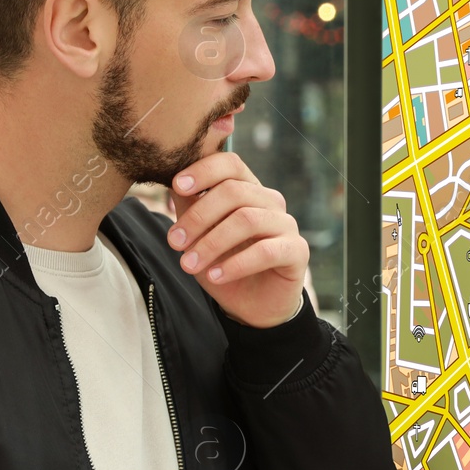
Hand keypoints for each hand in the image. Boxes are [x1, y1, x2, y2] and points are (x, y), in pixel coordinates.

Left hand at [166, 152, 307, 327]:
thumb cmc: (225, 263)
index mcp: (248, 189)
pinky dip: (236, 264)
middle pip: (234, 191)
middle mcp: (270, 201)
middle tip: (174, 242)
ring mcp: (286, 224)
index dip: (204, 170)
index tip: (178, 186)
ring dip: (212, 243)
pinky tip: (215, 276)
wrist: (253, 305)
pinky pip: (265, 251)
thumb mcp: (199, 235)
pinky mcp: (297, 251)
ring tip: (188, 265)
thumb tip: (173, 182)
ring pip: (247, 220)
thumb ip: (190, 207)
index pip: (231, 164)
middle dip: (198, 216)